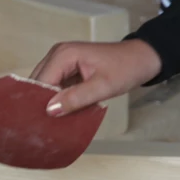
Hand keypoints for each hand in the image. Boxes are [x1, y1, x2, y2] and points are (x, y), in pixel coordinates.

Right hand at [32, 39, 161, 115]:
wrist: (142, 58)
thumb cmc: (126, 68)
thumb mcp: (103, 87)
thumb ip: (76, 98)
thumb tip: (50, 110)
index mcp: (64, 54)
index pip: (40, 81)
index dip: (38, 103)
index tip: (38, 124)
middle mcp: (57, 54)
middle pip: (38, 83)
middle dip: (40, 103)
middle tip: (42, 126)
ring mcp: (61, 60)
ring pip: (44, 85)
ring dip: (48, 102)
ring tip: (49, 122)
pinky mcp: (66, 68)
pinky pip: (54, 85)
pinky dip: (56, 99)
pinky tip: (60, 113)